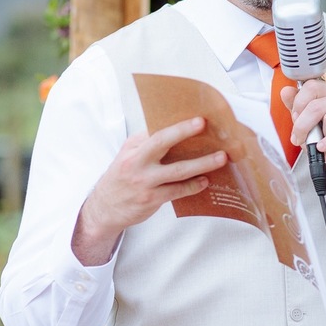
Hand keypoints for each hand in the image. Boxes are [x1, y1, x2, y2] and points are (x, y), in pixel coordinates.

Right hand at [73, 116, 227, 264]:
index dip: (176, 124)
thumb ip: (148, 144)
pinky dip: (193, 185)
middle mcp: (136, 162)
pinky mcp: (151, 199)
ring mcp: (144, 181)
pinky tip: (205, 181)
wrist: (104, 208)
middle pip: (161, 142)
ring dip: (202, 163)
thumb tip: (179, 131)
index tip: (197, 117)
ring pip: (177, 170)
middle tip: (203, 124)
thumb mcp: (129, 156)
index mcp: (132, 148)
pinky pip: (177, 191)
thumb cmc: (123, 177)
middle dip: (183, 131)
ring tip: (221, 158)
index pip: (154, 130)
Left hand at [281, 81, 325, 185]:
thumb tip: (286, 91)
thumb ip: (298, 108)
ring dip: (322, 137)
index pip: (312, 87)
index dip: (298, 104)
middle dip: (302, 125)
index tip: (295, 118)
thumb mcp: (309, 125)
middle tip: (299, 138)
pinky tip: (325, 147)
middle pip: (317, 105)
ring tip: (323, 145)